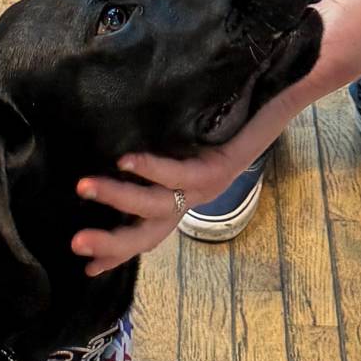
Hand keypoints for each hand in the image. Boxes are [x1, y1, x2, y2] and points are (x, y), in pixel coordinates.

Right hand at [69, 82, 302, 277]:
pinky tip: (125, 161)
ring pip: (157, 204)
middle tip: (74, 244)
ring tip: (83, 187)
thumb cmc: (237, 110)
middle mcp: (197, 194)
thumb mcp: (197, 133)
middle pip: (148, 231)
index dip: (117, 252)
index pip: (148, 231)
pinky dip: (151, 168)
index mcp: (189, 192)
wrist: (286, 92)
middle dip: (111, 242)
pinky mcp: (223, 165)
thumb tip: (119, 140)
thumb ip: (167, 145)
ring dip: (118, 198)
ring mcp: (209, 182)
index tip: (87, 268)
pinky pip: (181, 173)